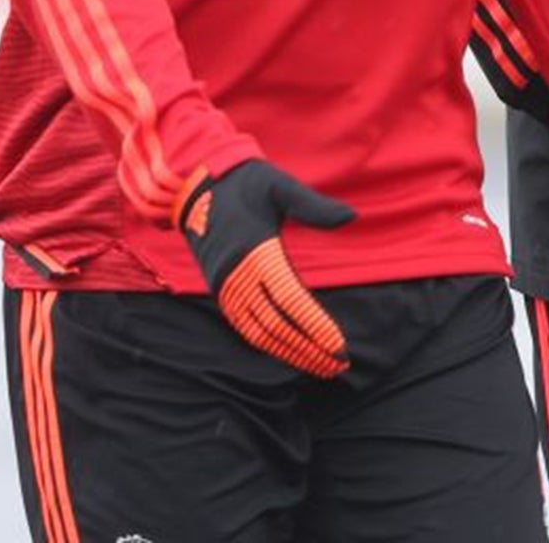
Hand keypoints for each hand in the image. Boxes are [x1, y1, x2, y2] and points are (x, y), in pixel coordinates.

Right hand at [174, 159, 356, 376]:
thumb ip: (314, 205)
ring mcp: (225, 285)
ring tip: (320, 365)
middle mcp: (237, 274)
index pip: (290, 299)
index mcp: (256, 251)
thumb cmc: (247, 183)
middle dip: (307, 348)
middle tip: (338, 365)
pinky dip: (266, 344)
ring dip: (289, 352)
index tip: (338, 344)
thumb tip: (352, 215)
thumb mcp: (280, 186)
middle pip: (275, 325)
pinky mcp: (220, 288)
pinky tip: (290, 351)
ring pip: (258, 332)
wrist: (196, 182)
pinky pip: (243, 325)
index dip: (314, 325)